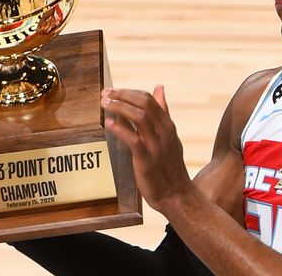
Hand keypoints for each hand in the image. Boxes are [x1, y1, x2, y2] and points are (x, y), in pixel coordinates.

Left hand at [100, 85, 191, 212]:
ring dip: (120, 107)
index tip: (113, 91)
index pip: (150, 99)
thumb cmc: (170, 166)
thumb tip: (159, 87)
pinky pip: (134, 140)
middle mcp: (164, 132)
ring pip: (140, 117)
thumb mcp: (169, 135)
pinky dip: (121, 129)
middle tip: (105, 92)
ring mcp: (156, 146)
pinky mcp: (147, 160)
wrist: (177, 195)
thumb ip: (162, 112)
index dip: (129, 92)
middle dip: (123, 95)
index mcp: (167, 126)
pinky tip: (109, 123)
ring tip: (104, 103)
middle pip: (144, 104)